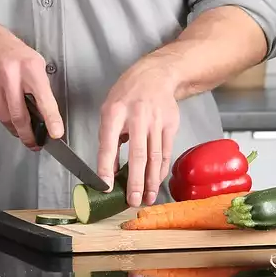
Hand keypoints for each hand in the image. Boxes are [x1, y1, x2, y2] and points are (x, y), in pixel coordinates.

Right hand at [0, 21, 63, 149]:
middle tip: (34, 143)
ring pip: (5, 117)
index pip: (44, 98)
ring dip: (14, 128)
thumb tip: (48, 116)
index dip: (51, 119)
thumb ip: (41, 87)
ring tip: (20, 129)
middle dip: (28, 135)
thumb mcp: (34, 62)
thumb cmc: (12, 53)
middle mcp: (10, 74)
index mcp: (30, 67)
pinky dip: (0, 113)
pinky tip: (3, 105)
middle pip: (19, 116)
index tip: (56, 133)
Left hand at [97, 57, 180, 207]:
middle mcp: (137, 117)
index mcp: (115, 112)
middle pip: (137, 154)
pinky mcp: (170, 125)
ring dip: (151, 181)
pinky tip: (157, 182)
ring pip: (154, 157)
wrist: (155, 75)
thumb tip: (108, 168)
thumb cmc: (127, 94)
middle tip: (132, 200)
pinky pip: (165, 152)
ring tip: (147, 198)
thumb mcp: (109, 109)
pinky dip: (160, 170)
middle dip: (135, 181)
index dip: (106, 166)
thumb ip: (108, 137)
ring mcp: (156, 121)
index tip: (105, 186)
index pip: (108, 143)